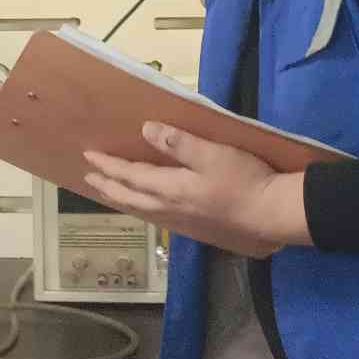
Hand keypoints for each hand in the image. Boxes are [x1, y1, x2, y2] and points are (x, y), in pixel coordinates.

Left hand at [82, 123, 309, 258]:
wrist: (270, 214)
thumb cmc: (243, 180)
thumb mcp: (212, 154)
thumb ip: (179, 143)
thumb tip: (146, 130)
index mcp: (171, 188)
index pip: (131, 176)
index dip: (109, 166)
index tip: (89, 156)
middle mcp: (170, 208)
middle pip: (130, 198)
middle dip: (108, 186)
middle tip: (89, 179)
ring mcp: (183, 221)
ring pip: (142, 211)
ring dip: (122, 200)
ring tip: (111, 192)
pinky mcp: (196, 227)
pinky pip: (157, 217)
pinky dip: (142, 209)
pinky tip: (147, 208)